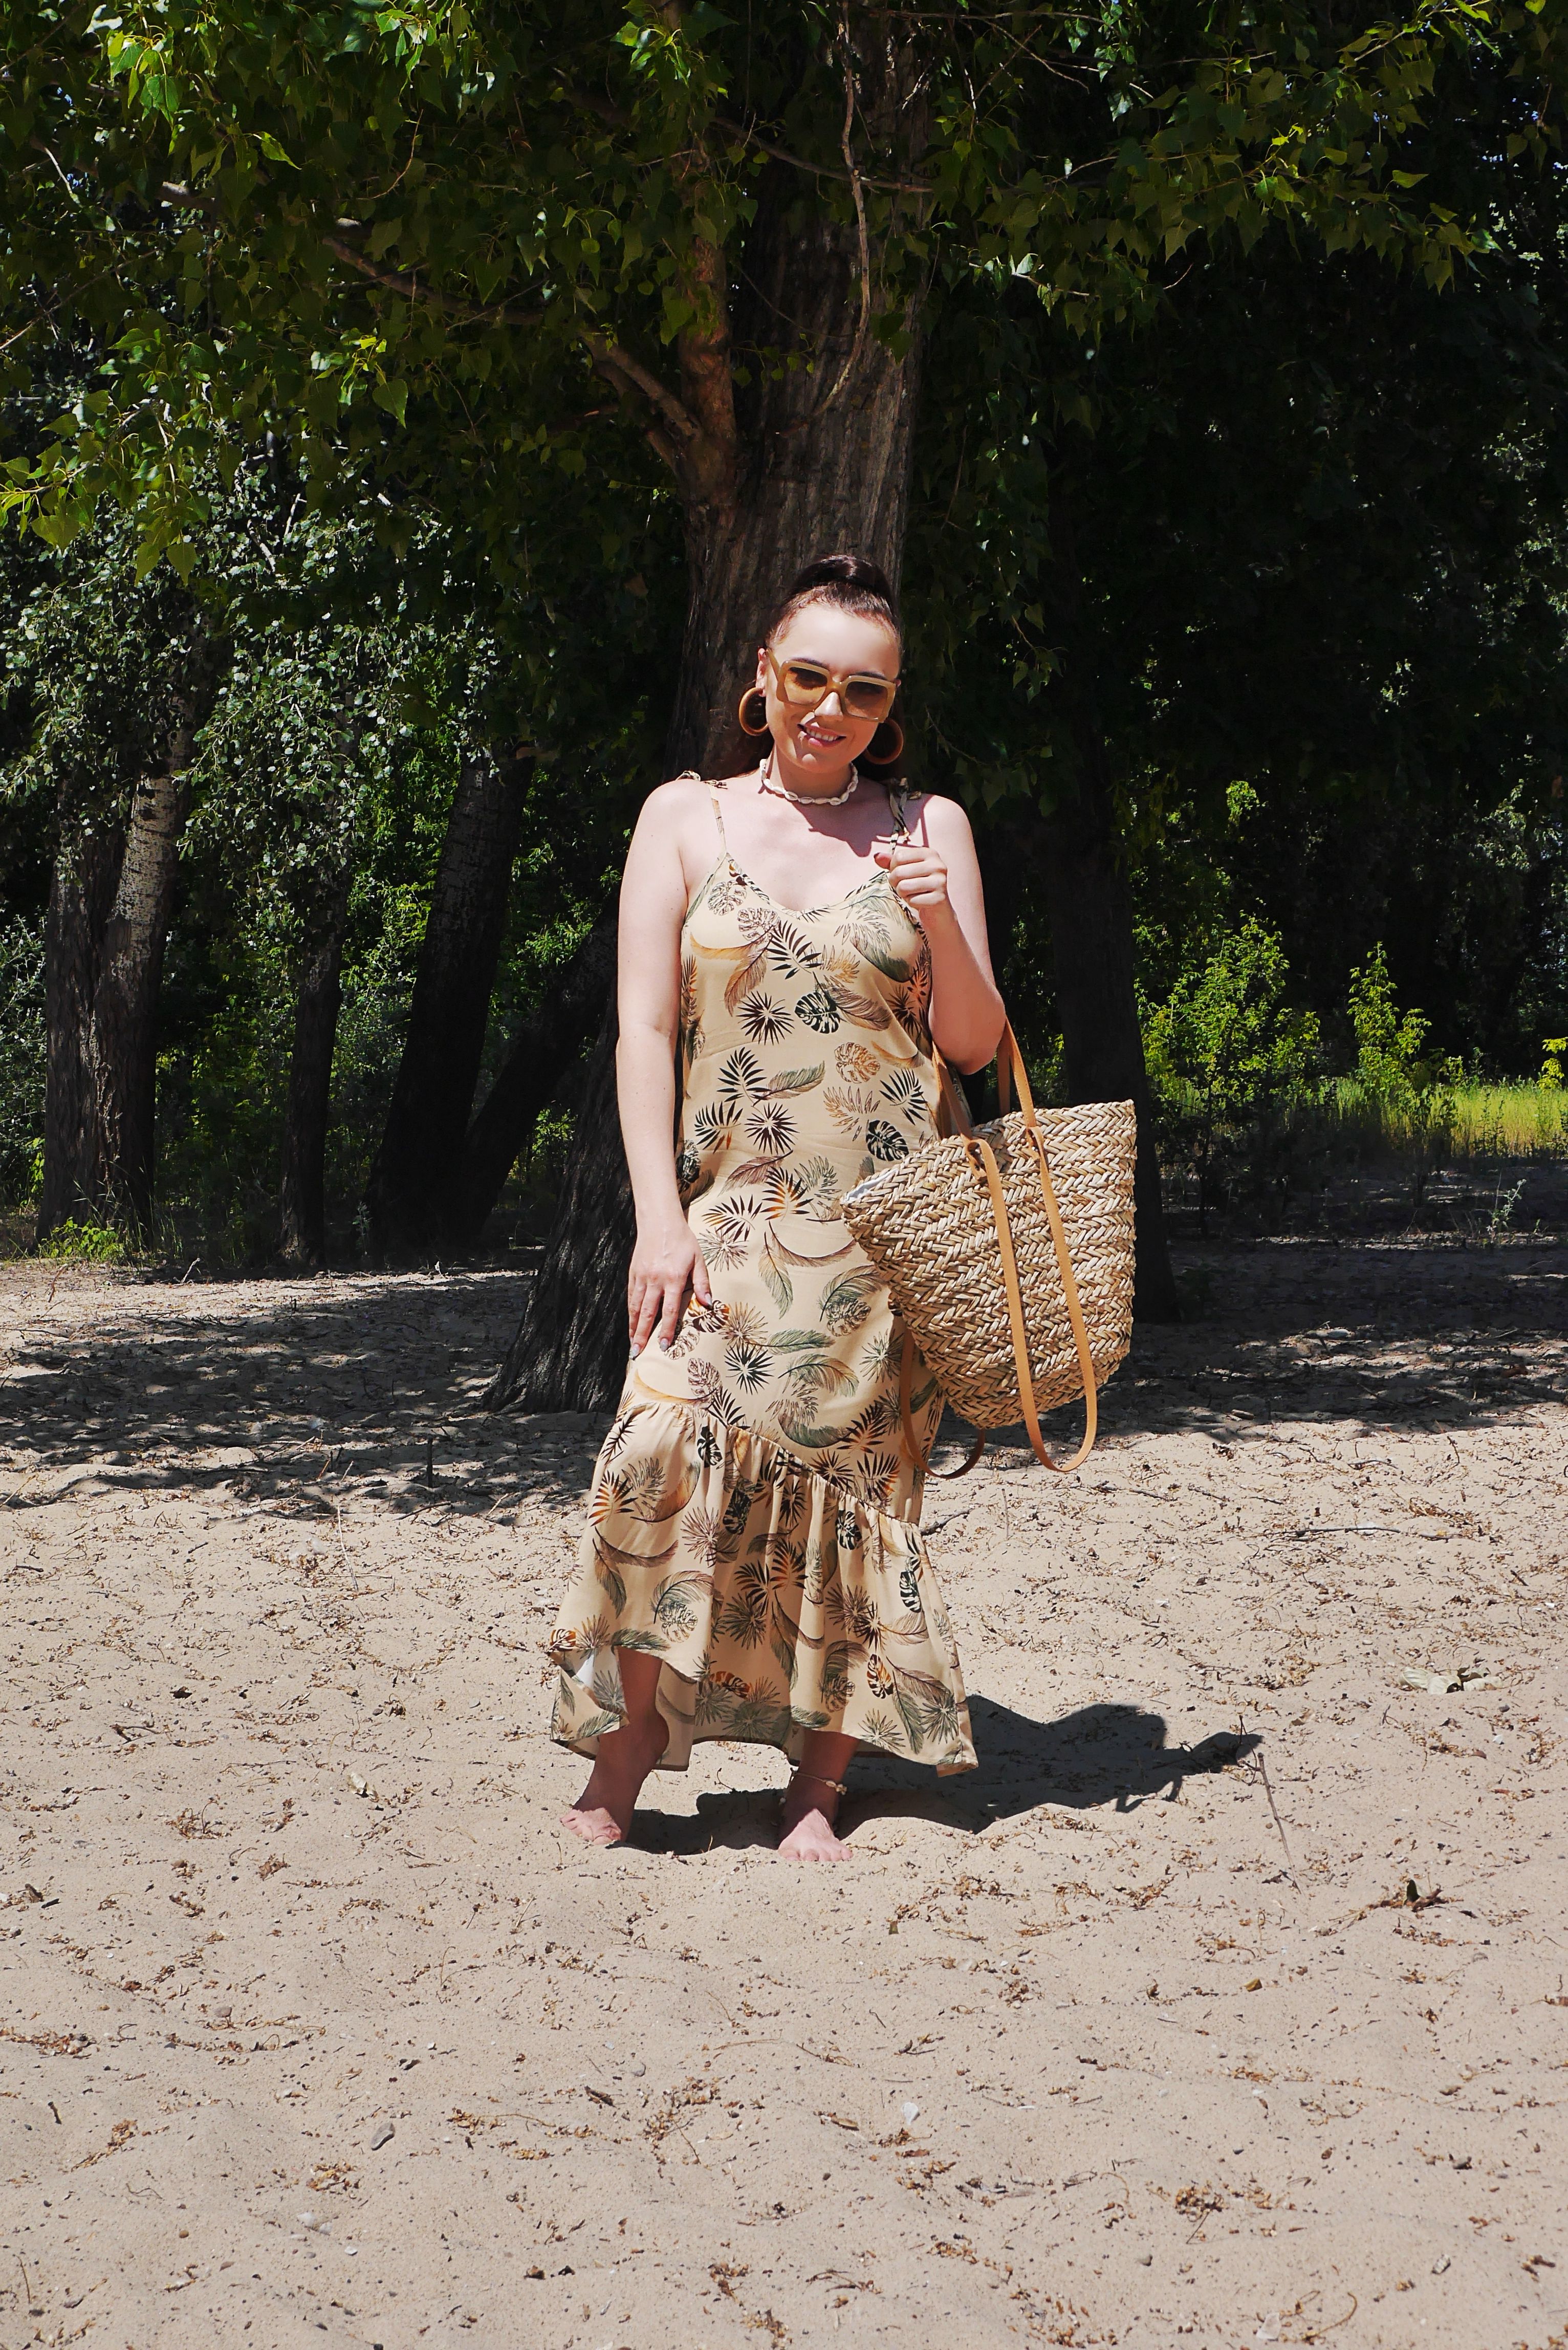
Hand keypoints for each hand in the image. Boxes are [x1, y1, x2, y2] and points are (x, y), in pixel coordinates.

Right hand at [628, 1220, 712, 1354]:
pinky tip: (631, 1323)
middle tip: (638, 1352)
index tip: (663, 1346)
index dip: (666, 1329)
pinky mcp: (633, 1273)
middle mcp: (655, 1279)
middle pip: (648, 1312)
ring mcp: (642, 1276)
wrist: (660, 1221)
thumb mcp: (698, 1259)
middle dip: (643, 1334)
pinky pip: (631, 1296)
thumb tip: (708, 1304)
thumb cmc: (683, 1240)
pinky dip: (630, 1311)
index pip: (669, 1310)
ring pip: (636, 1306)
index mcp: (673, 1278)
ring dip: (633, 1326)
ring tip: (633, 1343)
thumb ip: (702, 1282)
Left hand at [874, 838, 952, 920]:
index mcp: (929, 853)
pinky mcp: (939, 898)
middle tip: (906, 887)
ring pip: (903, 887)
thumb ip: (892, 862)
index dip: (893, 868)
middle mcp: (937, 865)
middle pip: (899, 872)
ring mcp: (940, 881)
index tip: (902, 875)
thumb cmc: (920, 887)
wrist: (937, 909)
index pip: (899, 856)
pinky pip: (912, 901)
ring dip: (903, 894)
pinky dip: (912, 903)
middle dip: (896, 883)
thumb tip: (877, 856)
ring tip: (913, 893)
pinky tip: (920, 901)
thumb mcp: (906, 871)